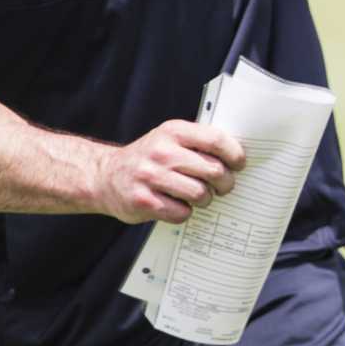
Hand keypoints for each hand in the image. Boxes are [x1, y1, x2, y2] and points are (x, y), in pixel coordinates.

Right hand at [94, 120, 245, 223]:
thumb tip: (239, 156)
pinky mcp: (142, 201)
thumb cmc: (150, 159)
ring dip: (205, 199)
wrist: (105, 176)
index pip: (216, 140)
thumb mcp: (171, 140)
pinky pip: (182, 213)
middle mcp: (160, 152)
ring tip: (198, 196)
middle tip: (223, 187)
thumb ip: (200, 143)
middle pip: (213, 171)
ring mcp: (149, 177)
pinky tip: (177, 205)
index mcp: (173, 132)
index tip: (239, 165)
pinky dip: (185, 212)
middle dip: (225, 183)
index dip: (235, 155)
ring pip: (200, 194)